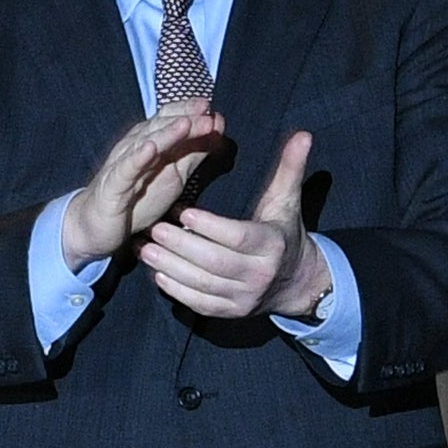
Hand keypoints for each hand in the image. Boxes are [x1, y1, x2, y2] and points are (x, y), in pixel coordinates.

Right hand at [56, 101, 226, 266]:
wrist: (94, 225)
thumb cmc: (135, 198)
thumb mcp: (174, 174)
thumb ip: (194, 151)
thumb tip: (216, 124)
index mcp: (149, 142)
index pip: (169, 119)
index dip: (188, 111)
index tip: (210, 106)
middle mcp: (134, 147)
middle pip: (160, 128)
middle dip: (184, 118)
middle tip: (206, 111)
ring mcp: (122, 165)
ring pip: (145, 144)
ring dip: (166, 133)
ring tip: (185, 123)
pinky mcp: (113, 186)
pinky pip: (126, 170)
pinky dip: (137, 158)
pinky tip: (149, 149)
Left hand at [136, 125, 326, 325]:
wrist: (296, 281)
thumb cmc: (284, 232)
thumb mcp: (287, 201)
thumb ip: (290, 168)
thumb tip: (303, 134)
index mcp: (272, 245)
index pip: (237, 237)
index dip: (209, 226)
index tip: (183, 210)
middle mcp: (259, 275)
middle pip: (214, 263)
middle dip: (181, 246)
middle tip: (154, 228)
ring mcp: (244, 298)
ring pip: (202, 285)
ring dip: (170, 268)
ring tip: (145, 249)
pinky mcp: (231, 313)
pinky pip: (199, 304)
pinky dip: (176, 290)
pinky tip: (156, 274)